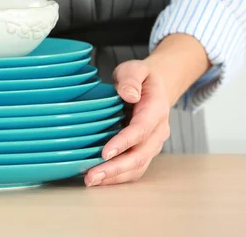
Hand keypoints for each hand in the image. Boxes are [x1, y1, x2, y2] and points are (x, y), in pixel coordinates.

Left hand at [84, 59, 170, 186]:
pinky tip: (99, 179)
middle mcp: (158, 132)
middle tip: (92, 175)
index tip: (105, 152)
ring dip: (115, 177)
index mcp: (156, 110)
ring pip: (137, 166)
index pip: (140, 130)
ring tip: (91, 181)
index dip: (123, 142)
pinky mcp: (144, 151)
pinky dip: (117, 177)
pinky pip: (133, 169)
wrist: (155, 87)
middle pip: (140, 155)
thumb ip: (131, 79)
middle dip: (116, 168)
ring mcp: (152, 144)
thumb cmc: (141, 78)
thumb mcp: (136, 69)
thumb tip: (129, 95)